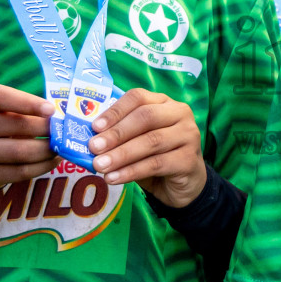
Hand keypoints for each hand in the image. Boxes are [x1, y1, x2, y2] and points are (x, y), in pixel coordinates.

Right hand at [0, 84, 57, 187]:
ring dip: (47, 150)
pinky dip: (42, 166)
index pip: (1, 97)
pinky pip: (20, 172)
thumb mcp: (6, 108)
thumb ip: (27, 109)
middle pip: (18, 126)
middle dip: (47, 129)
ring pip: (21, 152)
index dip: (28, 102)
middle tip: (64, 132)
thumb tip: (60, 121)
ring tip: (60, 147)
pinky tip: (53, 160)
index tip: (51, 110)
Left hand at [87, 88, 204, 205]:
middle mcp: (180, 114)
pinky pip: (156, 164)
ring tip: (100, 166)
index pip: (138, 98)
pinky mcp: (189, 159)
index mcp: (164, 102)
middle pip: (145, 117)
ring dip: (121, 154)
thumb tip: (91, 140)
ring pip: (151, 141)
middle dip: (116, 133)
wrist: (185, 183)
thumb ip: (121, 137)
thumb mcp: (138, 141)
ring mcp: (188, 135)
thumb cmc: (157, 156)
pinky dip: (132, 171)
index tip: (94, 127)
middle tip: (94, 148)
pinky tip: (114, 178)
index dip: (115, 111)